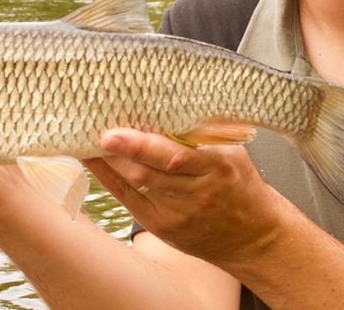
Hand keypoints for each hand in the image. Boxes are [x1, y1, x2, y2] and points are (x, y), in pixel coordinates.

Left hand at [84, 129, 282, 266]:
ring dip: (108, 161)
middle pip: (147, 171)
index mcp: (217, 167)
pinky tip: (95, 162)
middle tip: (91, 128)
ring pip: (134, 184)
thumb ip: (203, 133)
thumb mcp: (233, 153)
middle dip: (116, 151)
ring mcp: (177, 214)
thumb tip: (167, 106)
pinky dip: (110, 179)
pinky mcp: (163, 228)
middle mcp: (196, 192)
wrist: (255, 238)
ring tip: (88, 137)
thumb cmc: (243, 188)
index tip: (114, 132)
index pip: (173, 156)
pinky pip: (129, 201)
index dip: (140, 145)